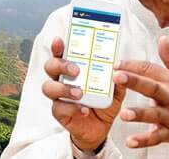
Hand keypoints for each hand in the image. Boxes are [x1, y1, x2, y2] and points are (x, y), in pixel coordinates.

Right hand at [42, 37, 125, 151]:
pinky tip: (83, 110)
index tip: (60, 40)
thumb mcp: (115, 92)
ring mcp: (58, 97)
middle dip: (61, 66)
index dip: (58, 47)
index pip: (61, 55)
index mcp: (72, 70)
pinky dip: (72, 108)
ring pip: (49, 87)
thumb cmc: (103, 104)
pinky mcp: (59, 112)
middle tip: (76, 71)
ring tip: (80, 93)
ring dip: (64, 88)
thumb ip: (118, 81)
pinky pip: (59, 108)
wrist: (100, 129)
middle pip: (51, 67)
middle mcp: (61, 80)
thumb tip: (120, 69)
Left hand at [114, 35, 168, 148]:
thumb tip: (162, 39)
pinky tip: (130, 141)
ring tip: (124, 114)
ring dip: (138, 114)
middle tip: (117, 77)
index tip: (116, 64)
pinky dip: (144, 140)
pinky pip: (156, 138)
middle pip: (150, 87)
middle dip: (133, 81)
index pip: (150, 69)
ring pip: (153, 114)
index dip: (132, 66)